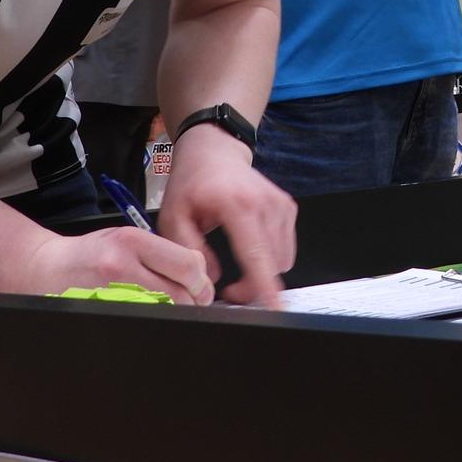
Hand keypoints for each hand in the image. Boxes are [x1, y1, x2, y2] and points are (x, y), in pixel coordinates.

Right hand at [0, 224, 209, 303]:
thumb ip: (162, 253)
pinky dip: (152, 322)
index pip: (188, 265)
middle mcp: (122, 265)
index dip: (201, 281)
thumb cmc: (91, 253)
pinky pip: (142, 322)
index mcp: (133, 241)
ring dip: (174, 313)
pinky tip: (148, 316)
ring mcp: (110, 292)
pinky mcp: (103, 311)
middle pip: (180, 294)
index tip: (200, 286)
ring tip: (168, 309)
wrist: (47, 268)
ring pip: (164, 311)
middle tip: (191, 303)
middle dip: (192, 301)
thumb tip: (199, 276)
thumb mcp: (126, 238)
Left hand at [159, 126, 297, 305]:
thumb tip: (209, 282)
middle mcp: (266, 204)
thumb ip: (188, 253)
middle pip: (272, 265)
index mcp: (237, 205)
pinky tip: (250, 250)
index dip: (264, 286)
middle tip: (228, 289)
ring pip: (282, 260)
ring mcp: (281, 205)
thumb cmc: (192, 184)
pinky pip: (286, 248)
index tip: (274, 309)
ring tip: (237, 269)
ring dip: (263, 273)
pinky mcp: (288, 208)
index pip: (256, 254)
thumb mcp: (174, 218)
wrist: (214, 151)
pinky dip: (270, 258)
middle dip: (253, 287)